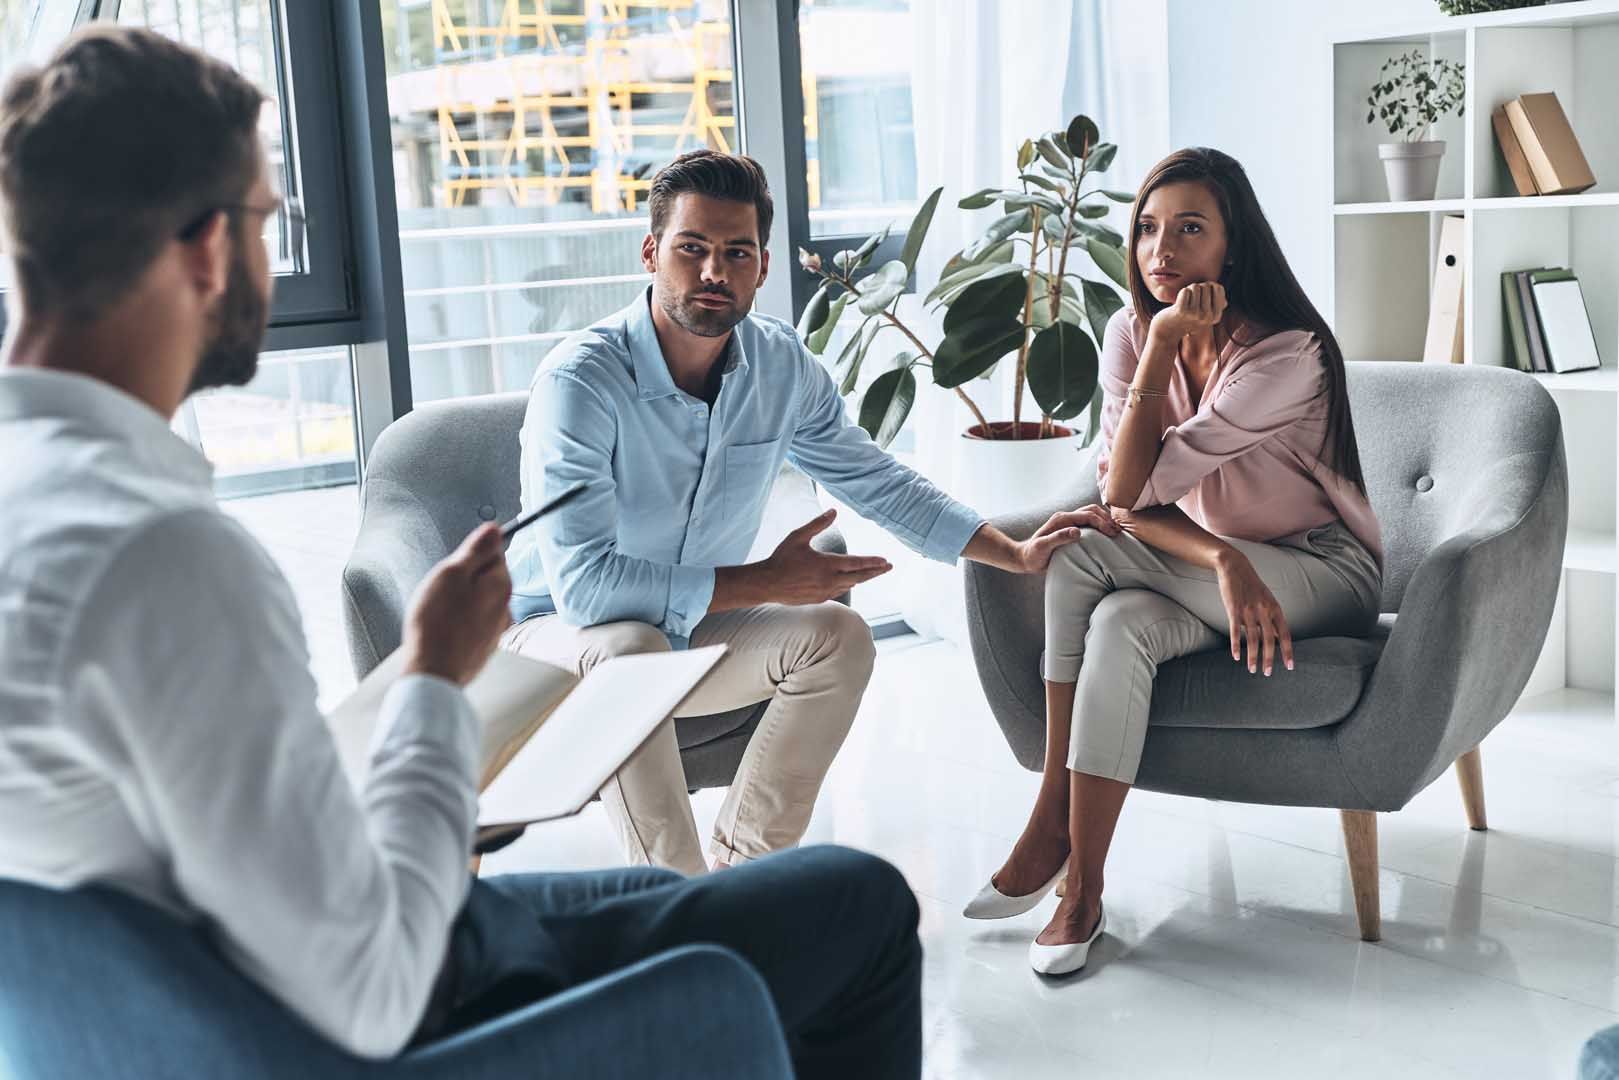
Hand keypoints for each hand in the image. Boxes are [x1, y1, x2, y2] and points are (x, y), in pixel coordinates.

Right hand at [401, 523, 512, 685]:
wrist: (432, 671)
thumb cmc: (437, 623)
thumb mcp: (451, 573)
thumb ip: (475, 551)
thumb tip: (494, 530)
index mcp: (501, 585)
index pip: (494, 553)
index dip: (468, 557)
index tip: (452, 567)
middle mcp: (505, 607)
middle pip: (485, 579)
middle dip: (463, 580)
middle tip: (441, 591)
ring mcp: (494, 630)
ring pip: (476, 602)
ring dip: (459, 602)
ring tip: (438, 612)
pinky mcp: (482, 647)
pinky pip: (470, 623)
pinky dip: (457, 622)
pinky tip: (442, 629)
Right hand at [760, 509, 891, 603]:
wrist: (767, 584)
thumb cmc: (781, 558)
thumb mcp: (798, 537)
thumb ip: (817, 524)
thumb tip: (834, 511)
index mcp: (827, 564)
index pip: (857, 563)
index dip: (873, 562)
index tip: (886, 561)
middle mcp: (829, 580)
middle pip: (859, 576)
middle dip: (875, 572)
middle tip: (889, 567)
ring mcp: (825, 591)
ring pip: (850, 585)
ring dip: (862, 578)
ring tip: (872, 572)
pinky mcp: (819, 599)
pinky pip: (839, 591)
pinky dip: (847, 584)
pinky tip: (850, 581)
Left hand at [1009, 504, 1119, 572]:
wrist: (1024, 558)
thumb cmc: (1033, 555)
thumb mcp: (1043, 547)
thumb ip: (1058, 538)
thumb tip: (1077, 532)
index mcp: (1061, 519)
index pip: (1087, 515)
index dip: (1102, 523)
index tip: (1113, 533)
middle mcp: (1065, 517)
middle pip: (1092, 510)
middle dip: (1107, 519)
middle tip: (1118, 532)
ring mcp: (1068, 522)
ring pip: (1091, 513)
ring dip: (1105, 519)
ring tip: (1116, 531)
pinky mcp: (1070, 528)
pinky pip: (1088, 521)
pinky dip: (1100, 524)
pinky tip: (1107, 533)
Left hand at [1150, 281, 1227, 341]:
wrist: (1167, 331)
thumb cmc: (1186, 318)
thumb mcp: (1204, 313)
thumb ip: (1214, 303)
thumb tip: (1221, 293)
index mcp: (1215, 317)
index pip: (1218, 288)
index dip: (1209, 286)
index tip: (1202, 295)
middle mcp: (1207, 317)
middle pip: (1206, 286)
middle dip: (1197, 288)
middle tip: (1190, 300)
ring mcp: (1195, 315)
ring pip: (1195, 287)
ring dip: (1188, 290)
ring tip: (1184, 302)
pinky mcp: (1182, 311)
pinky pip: (1185, 291)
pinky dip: (1181, 293)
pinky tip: (1178, 304)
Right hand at [1214, 550, 1292, 676]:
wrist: (1235, 567)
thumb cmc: (1252, 586)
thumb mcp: (1267, 601)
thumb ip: (1273, 620)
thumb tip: (1279, 638)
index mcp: (1275, 609)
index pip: (1285, 634)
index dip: (1288, 651)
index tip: (1289, 666)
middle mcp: (1264, 611)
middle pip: (1269, 640)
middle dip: (1269, 659)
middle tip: (1267, 673)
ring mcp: (1248, 610)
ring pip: (1253, 639)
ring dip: (1253, 656)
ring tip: (1252, 669)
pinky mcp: (1233, 609)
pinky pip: (1235, 631)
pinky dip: (1236, 645)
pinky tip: (1236, 656)